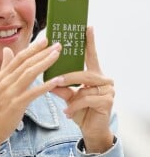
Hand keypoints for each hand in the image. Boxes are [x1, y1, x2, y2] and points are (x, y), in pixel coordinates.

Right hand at [0, 38, 61, 156]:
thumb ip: (5, 66)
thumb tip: (6, 49)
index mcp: (4, 75)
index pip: (20, 57)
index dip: (33, 48)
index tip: (45, 40)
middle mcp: (6, 80)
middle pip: (26, 62)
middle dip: (42, 52)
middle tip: (57, 45)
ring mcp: (11, 92)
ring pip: (30, 73)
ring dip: (45, 63)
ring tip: (57, 56)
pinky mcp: (16, 104)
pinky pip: (33, 92)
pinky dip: (46, 85)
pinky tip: (57, 80)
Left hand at [51, 26, 114, 152]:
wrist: (90, 130)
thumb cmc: (79, 109)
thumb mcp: (68, 95)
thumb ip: (60, 85)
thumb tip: (48, 76)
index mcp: (93, 73)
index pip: (90, 55)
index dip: (89, 41)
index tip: (87, 27)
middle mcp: (102, 78)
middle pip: (83, 71)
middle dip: (68, 75)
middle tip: (56, 79)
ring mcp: (107, 89)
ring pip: (84, 84)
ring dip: (70, 91)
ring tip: (61, 97)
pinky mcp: (108, 101)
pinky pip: (86, 98)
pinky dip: (74, 106)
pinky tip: (68, 112)